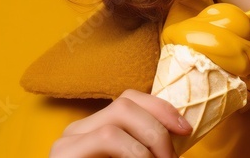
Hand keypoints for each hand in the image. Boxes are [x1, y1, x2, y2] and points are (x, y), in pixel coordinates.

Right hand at [50, 89, 192, 157]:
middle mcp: (78, 130)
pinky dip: (134, 154)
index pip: (129, 99)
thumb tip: (182, 129)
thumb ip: (146, 150)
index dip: (160, 108)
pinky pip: (107, 139)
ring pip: (115, 122)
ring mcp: (67, 143)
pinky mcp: (64, 156)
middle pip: (124, 105)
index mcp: (95, 128)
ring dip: (146, 146)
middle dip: (157, 130)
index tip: (185, 129)